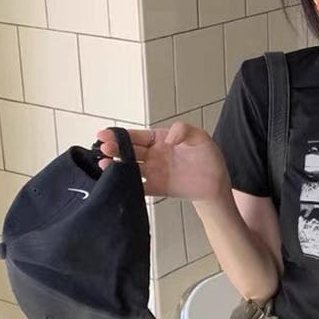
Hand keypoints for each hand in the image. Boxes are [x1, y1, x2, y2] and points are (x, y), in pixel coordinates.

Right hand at [95, 123, 231, 201]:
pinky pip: (139, 187)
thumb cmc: (207, 156)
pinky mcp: (157, 188)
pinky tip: (115, 183)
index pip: (137, 135)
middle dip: (115, 148)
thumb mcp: (200, 137)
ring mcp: (153, 172)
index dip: (121, 135)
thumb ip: (184, 130)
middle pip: (130, 151)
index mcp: (159, 139)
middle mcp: (153, 155)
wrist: (216, 182)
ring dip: (116, 166)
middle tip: (104, 147)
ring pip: (130, 168)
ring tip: (103, 163)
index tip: (106, 134)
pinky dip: (128, 185)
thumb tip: (168, 138)